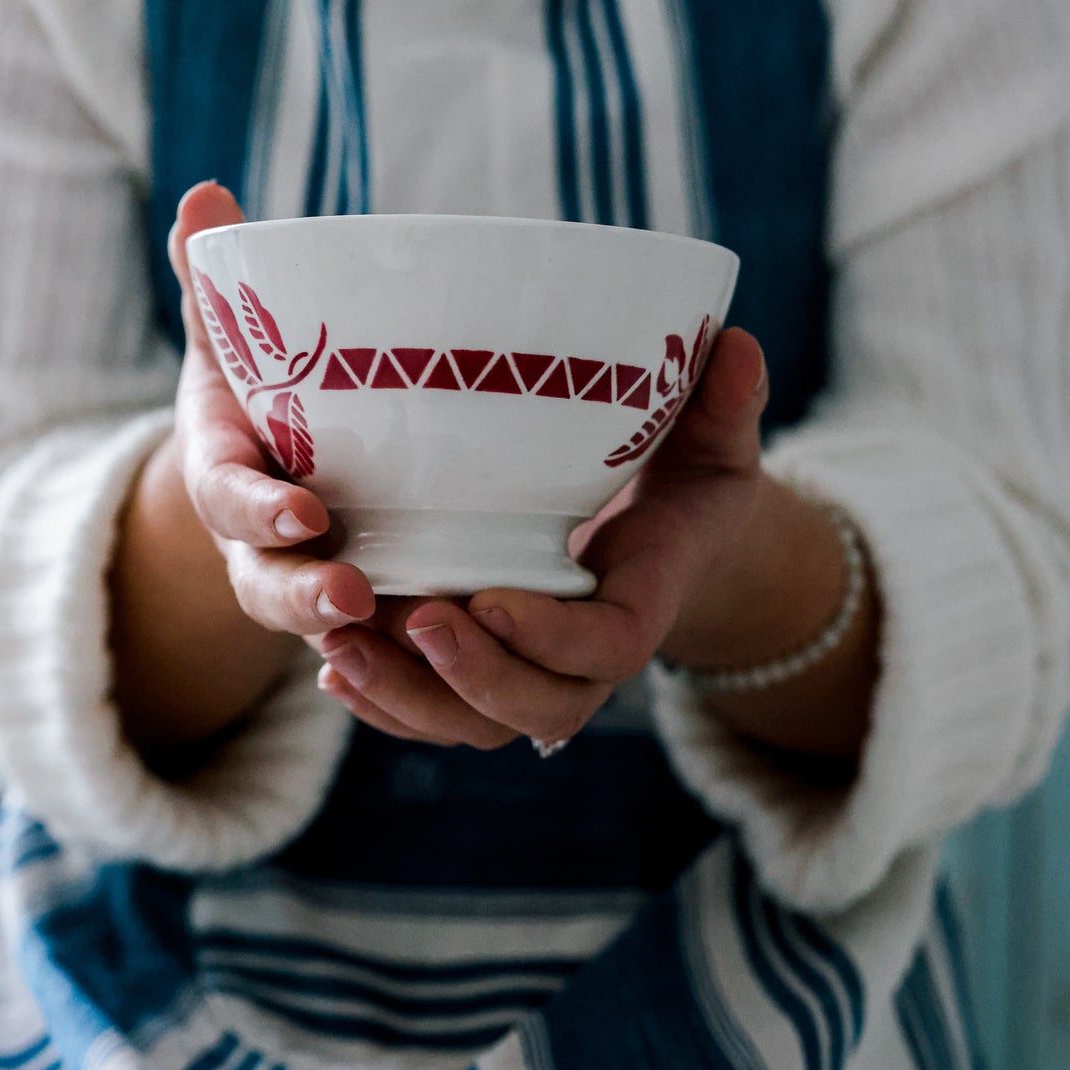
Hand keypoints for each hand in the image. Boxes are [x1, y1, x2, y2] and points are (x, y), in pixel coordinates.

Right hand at [166, 182, 380, 648]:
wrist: (273, 462)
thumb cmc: (256, 390)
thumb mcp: (234, 336)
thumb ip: (218, 277)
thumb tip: (203, 195)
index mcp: (227, 476)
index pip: (230, 499)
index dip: (260, 513)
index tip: (305, 514)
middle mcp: (260, 546)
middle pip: (268, 589)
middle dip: (304, 595)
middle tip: (355, 594)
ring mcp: (308, 583)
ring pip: (322, 632)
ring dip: (359, 640)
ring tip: (411, 629)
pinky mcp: (363, 606)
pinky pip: (375, 652)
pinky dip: (401, 667)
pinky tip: (450, 661)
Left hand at [317, 329, 778, 749]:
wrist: (669, 541)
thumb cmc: (687, 483)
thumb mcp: (714, 443)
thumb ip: (725, 405)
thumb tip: (737, 347)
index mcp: (642, 603)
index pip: (606, 646)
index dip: (550, 637)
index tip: (491, 599)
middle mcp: (585, 659)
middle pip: (538, 705)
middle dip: (472, 677)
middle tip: (413, 618)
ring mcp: (532, 673)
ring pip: (474, 722)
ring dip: (407, 698)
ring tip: (342, 652)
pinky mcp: (487, 671)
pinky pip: (438, 714)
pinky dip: (387, 704)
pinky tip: (332, 670)